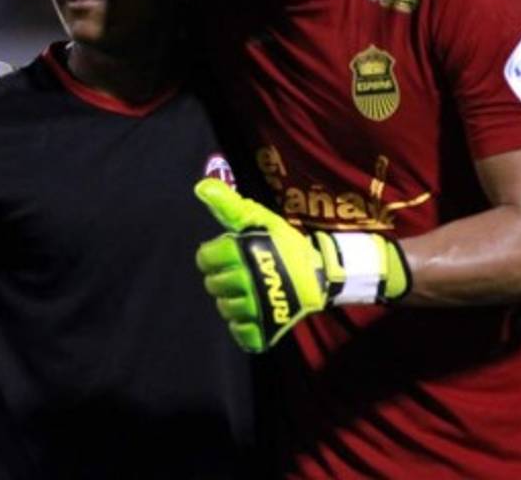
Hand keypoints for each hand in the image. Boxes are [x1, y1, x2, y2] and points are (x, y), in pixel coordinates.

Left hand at [194, 178, 409, 352]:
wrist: (320, 270)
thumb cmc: (283, 243)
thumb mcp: (257, 219)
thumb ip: (228, 204)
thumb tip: (201, 186)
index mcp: (244, 252)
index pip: (206, 257)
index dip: (209, 255)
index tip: (223, 254)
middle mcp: (249, 280)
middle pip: (213, 284)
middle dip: (219, 277)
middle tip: (235, 272)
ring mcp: (259, 306)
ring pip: (226, 309)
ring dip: (229, 301)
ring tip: (243, 291)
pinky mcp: (269, 327)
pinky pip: (243, 334)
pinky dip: (242, 327)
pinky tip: (247, 315)